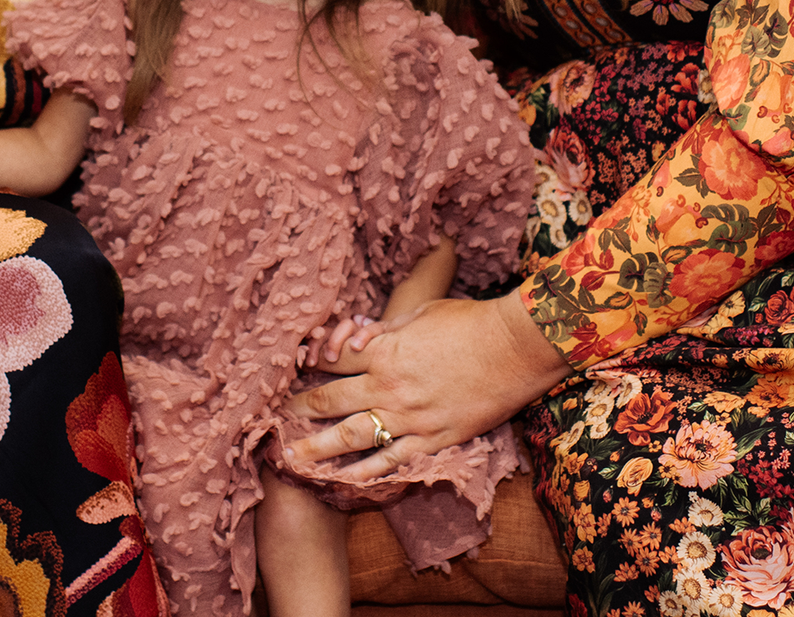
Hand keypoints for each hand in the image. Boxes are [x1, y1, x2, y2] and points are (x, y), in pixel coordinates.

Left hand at [283, 294, 569, 480]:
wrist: (515, 348)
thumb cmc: (470, 322)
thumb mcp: (421, 313)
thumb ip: (389, 329)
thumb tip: (367, 337)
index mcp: (383, 350)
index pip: (332, 361)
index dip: (310, 365)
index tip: (295, 373)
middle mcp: (388, 387)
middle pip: (330, 400)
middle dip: (300, 410)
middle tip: (278, 420)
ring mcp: (410, 417)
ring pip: (351, 437)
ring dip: (318, 449)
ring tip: (294, 458)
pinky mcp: (433, 439)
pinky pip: (393, 460)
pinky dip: (367, 472)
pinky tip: (346, 480)